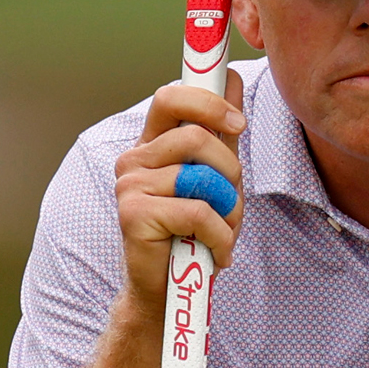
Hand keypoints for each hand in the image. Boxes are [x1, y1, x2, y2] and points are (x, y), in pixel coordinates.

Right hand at [113, 74, 248, 312]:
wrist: (168, 290)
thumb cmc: (194, 232)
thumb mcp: (214, 177)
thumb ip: (220, 133)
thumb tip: (231, 77)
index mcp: (153, 144)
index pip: (171, 97)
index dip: (207, 99)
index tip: (239, 123)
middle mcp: (135, 159)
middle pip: (196, 136)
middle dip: (230, 172)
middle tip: (230, 202)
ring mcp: (130, 185)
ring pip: (202, 178)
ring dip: (228, 211)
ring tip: (221, 233)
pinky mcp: (134, 214)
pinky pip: (199, 213)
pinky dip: (221, 238)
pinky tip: (216, 254)